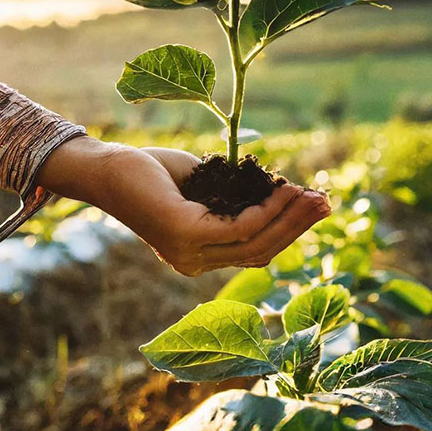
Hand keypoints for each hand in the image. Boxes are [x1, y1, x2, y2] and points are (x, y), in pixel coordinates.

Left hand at [36, 136, 330, 275]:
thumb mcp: (203, 185)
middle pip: (262, 253)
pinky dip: (265, 209)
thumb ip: (235, 196)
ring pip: (256, 243)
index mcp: (199, 255)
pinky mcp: (183, 235)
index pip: (255, 251)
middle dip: (298, 227)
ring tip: (313, 195)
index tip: (314, 206)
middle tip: (326, 202)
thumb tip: (278, 191)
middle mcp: (195, 262)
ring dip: (290, 218)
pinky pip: (238, 227)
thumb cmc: (149, 173)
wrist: (105, 168)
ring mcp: (189, 253)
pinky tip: (281, 190)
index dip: (289, 231)